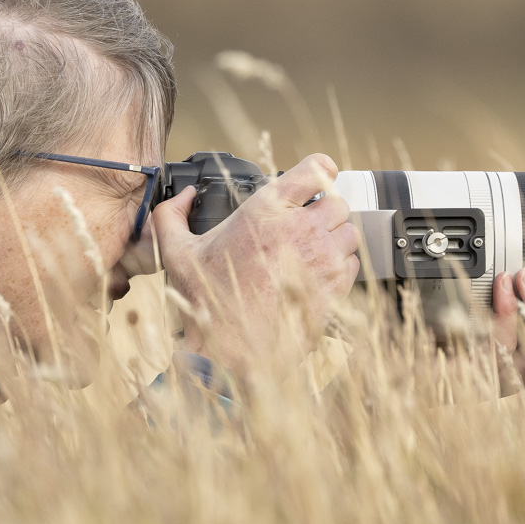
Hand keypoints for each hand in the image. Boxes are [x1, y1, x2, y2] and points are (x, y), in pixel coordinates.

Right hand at [149, 153, 360, 381]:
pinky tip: (317, 276)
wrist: (228, 353)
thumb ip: (172, 215)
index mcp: (265, 211)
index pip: (315, 169)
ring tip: (312, 253)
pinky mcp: (334, 288)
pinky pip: (353, 264)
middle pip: (336, 202)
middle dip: (324, 211)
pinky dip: (341, 266)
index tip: (318, 177)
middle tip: (307, 226)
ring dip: (335, 239)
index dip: (320, 170)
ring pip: (349, 233)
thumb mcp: (177, 253)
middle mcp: (299, 230)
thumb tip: (184, 196)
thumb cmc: (205, 304)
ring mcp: (320, 259)